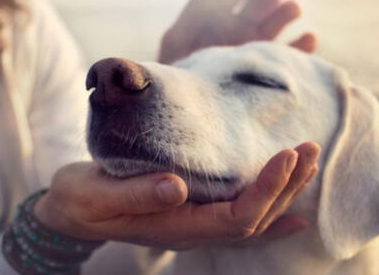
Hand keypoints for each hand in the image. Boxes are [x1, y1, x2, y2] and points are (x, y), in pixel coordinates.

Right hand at [34, 142, 319, 249]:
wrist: (69, 212)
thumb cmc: (80, 200)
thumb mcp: (97, 195)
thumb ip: (136, 194)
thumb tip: (177, 186)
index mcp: (175, 227)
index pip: (236, 217)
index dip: (266, 190)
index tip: (287, 155)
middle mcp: (192, 231)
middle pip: (255, 218)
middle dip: (286, 185)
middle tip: (309, 148)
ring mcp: (194, 225)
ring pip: (253, 218)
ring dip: (284, 192)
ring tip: (308, 162)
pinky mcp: (191, 212)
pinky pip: (240, 219)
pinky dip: (271, 214)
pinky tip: (294, 212)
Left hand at [158, 0, 316, 63]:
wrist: (186, 111)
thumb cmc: (177, 74)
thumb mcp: (178, 40)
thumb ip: (197, 8)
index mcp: (221, 13)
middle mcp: (244, 25)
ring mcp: (260, 46)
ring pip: (282, 19)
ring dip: (289, 10)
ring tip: (291, 9)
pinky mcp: (273, 69)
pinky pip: (295, 54)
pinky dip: (304, 45)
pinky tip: (307, 38)